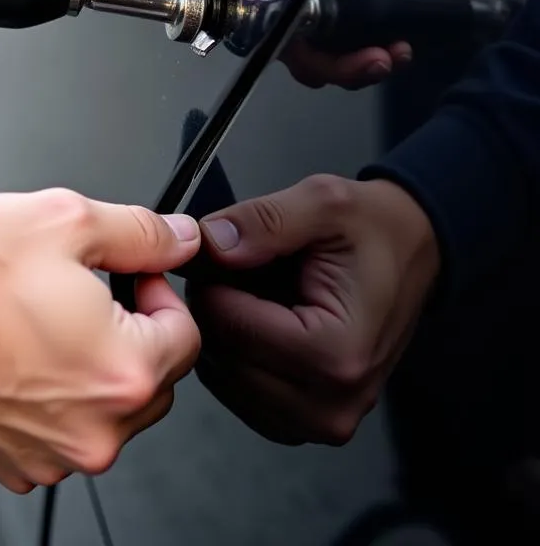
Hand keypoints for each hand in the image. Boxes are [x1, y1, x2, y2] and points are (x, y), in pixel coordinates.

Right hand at [0, 190, 202, 492]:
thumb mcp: (63, 220)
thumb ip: (139, 233)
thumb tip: (179, 239)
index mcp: (122, 371)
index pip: (186, 334)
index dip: (159, 292)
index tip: (129, 275)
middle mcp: (93, 430)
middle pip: (149, 380)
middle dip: (128, 333)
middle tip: (80, 293)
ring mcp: (46, 456)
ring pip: (98, 408)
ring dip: (83, 367)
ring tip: (34, 320)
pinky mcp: (4, 462)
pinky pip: (49, 431)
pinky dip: (41, 397)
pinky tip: (6, 354)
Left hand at [188, 176, 438, 445]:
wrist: (411, 251)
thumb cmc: (375, 230)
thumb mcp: (323, 201)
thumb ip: (264, 219)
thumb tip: (211, 243)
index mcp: (337, 355)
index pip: (227, 326)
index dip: (212, 281)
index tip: (227, 253)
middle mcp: (329, 405)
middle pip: (220, 358)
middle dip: (215, 308)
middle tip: (241, 269)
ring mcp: (318, 422)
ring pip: (221, 378)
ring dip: (223, 332)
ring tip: (257, 295)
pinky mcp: (304, 422)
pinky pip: (236, 394)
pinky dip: (234, 356)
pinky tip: (258, 323)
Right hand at [284, 0, 473, 89]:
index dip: (277, 24)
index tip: (315, 38)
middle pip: (277, 39)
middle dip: (326, 62)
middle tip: (372, 60)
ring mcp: (300, 8)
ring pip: (306, 59)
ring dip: (348, 70)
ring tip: (390, 57)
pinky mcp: (326, 28)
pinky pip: (332, 61)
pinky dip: (363, 67)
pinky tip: (396, 51)